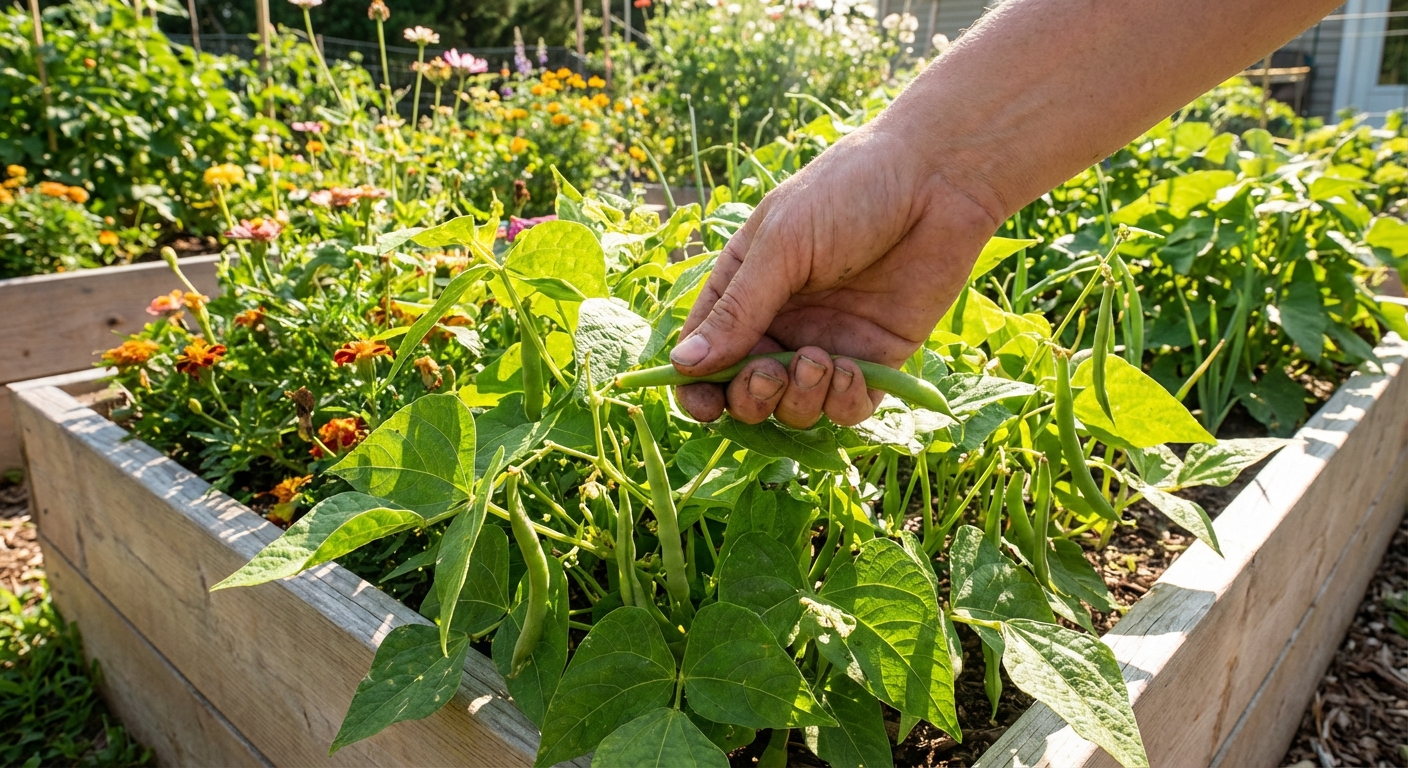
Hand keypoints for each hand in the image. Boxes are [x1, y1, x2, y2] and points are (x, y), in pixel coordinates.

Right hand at [670, 122, 1000, 426]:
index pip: (705, 354)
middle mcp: (782, 323)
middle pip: (746, 393)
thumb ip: (736, 310)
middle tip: (769, 374)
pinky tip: (851, 368)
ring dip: (798, 399)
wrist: (937, 180)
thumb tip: (682, 365)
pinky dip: (841, 402)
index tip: (704, 405)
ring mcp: (829, 343)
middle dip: (750, 398)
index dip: (698, 389)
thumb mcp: (781, 246)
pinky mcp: (876, 358)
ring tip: (818, 360)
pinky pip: (846, 408)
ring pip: (795, 408)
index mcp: (745, 288)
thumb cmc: (848, 192)